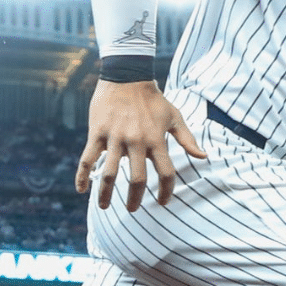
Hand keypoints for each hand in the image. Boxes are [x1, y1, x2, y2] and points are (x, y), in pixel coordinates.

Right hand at [76, 80, 206, 211]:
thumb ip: (188, 139)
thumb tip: (204, 156)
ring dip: (105, 194)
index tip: (163, 202)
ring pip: (109, 174)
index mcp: (156, 139)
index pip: (166, 173)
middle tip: (133, 209)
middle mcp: (136, 141)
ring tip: (104, 207)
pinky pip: (87, 159)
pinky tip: (81, 190)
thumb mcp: (175, 117)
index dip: (166, 191)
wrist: (127, 76)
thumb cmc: (153, 99)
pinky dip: (82, 176)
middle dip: (135, 199)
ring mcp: (115, 138)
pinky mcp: (97, 133)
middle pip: (137, 179)